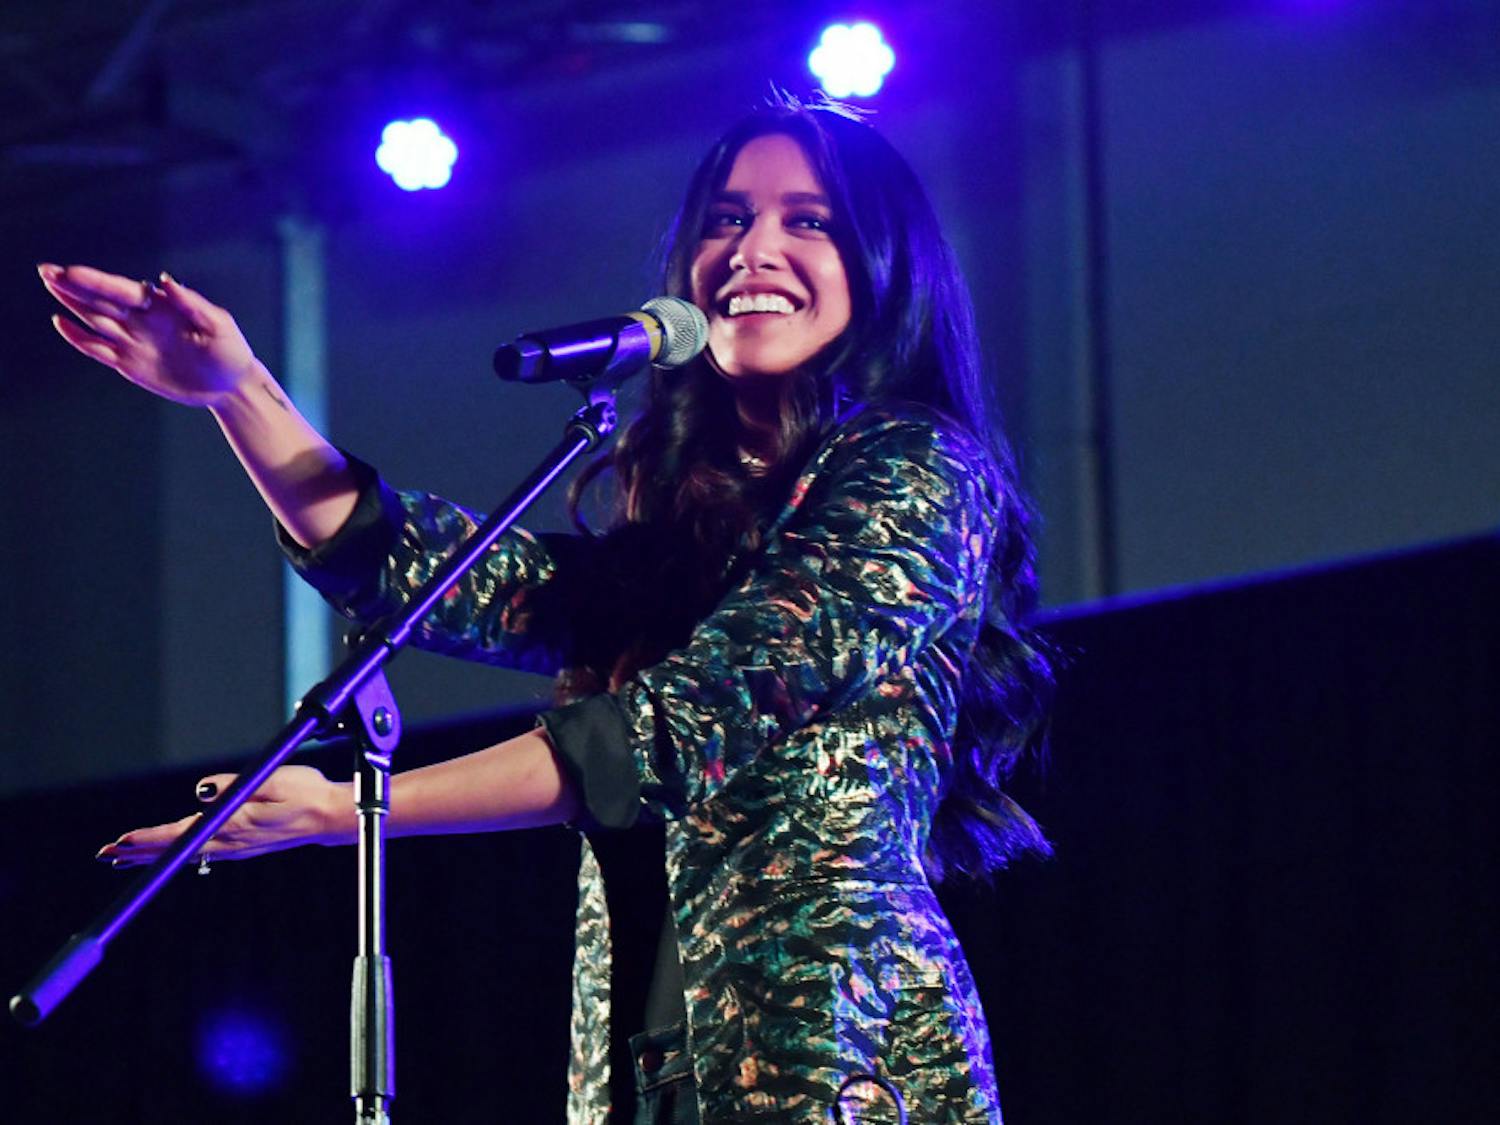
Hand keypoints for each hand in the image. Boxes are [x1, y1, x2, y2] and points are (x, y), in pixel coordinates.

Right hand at [39, 263, 260, 407]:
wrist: (231, 386)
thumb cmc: (230, 351)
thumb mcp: (218, 326)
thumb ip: (192, 304)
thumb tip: (165, 280)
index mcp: (162, 307)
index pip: (123, 291)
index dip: (97, 282)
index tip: (72, 272)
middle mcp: (143, 321)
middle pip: (102, 300)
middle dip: (75, 286)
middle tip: (47, 270)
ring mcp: (134, 341)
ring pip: (96, 319)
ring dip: (72, 304)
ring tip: (49, 284)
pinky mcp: (130, 364)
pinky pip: (99, 349)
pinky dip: (80, 337)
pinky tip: (61, 323)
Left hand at [96, 765, 352, 868]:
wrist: (331, 816)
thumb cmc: (307, 792)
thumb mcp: (275, 779)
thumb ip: (237, 784)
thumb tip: (203, 790)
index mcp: (235, 825)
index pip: (182, 835)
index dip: (149, 839)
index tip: (122, 841)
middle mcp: (231, 842)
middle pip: (176, 850)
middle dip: (139, 852)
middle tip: (105, 855)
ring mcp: (236, 847)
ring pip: (185, 854)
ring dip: (154, 855)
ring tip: (124, 857)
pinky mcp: (242, 846)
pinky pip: (200, 853)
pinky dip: (176, 853)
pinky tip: (167, 854)